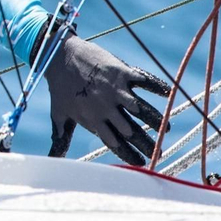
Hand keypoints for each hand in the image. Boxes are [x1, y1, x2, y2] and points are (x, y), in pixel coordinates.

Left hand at [43, 33, 167, 164]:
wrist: (58, 56)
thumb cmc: (59, 87)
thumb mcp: (59, 114)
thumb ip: (60, 137)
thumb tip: (53, 159)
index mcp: (93, 120)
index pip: (114, 143)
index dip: (129, 154)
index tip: (142, 163)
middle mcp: (106, 107)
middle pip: (131, 130)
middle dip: (146, 143)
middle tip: (159, 152)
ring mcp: (115, 90)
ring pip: (140, 109)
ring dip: (155, 119)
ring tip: (166, 128)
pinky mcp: (120, 72)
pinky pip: (143, 81)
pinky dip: (156, 86)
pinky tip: (168, 92)